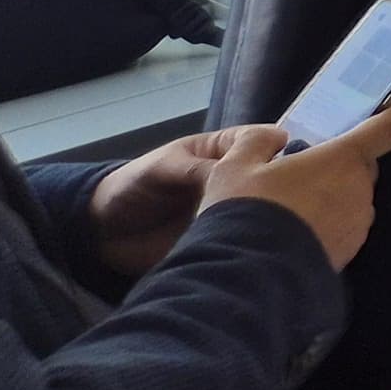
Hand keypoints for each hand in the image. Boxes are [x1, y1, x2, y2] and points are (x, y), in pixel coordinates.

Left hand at [86, 124, 288, 280]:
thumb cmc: (131, 186)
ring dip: (269, 217)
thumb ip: (198, 168)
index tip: (289, 169)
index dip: (279, 152)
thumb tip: (244, 170)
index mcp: (223, 151)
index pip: (265, 142)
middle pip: (273, 177)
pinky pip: (246, 238)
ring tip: (275, 228)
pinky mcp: (224, 239)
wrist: (101, 233)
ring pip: (264, 209)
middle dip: (281, 187)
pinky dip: (254, 241)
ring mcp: (231, 210)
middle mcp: (235, 178)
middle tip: (286, 203)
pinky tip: (260, 246)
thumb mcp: (162, 167)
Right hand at [198, 91, 390, 271]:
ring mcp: (357, 224)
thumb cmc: (247, 210)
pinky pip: (342, 227)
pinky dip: (326, 224)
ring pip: (351, 199)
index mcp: (343, 159)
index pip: (384, 128)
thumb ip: (257, 143)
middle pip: (360, 167)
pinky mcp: (348, 252)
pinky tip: (294, 232)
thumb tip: (272, 140)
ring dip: (331, 196)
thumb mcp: (236, 167)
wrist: (250, 275)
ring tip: (290, 207)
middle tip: (302, 171)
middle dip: (339, 164)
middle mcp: (360, 189)